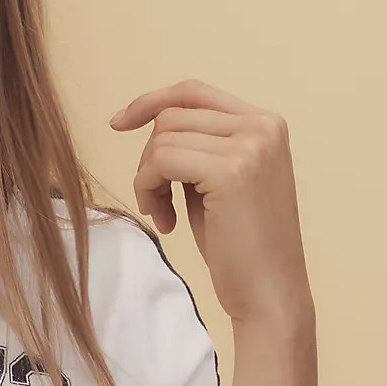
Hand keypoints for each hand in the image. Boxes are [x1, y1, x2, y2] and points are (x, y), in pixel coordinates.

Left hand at [109, 78, 313, 326]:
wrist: (269, 293)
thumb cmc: (240, 248)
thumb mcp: (220, 183)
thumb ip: (198, 147)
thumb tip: (151, 121)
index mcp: (266, 123)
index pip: (195, 92)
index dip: (151, 101)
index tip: (117, 123)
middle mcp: (263, 126)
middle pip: (173, 116)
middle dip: (150, 158)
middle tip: (156, 202)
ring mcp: (250, 145)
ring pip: (162, 137)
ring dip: (148, 178)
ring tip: (163, 214)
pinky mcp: (231, 171)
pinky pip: (161, 161)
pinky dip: (149, 189)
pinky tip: (166, 222)